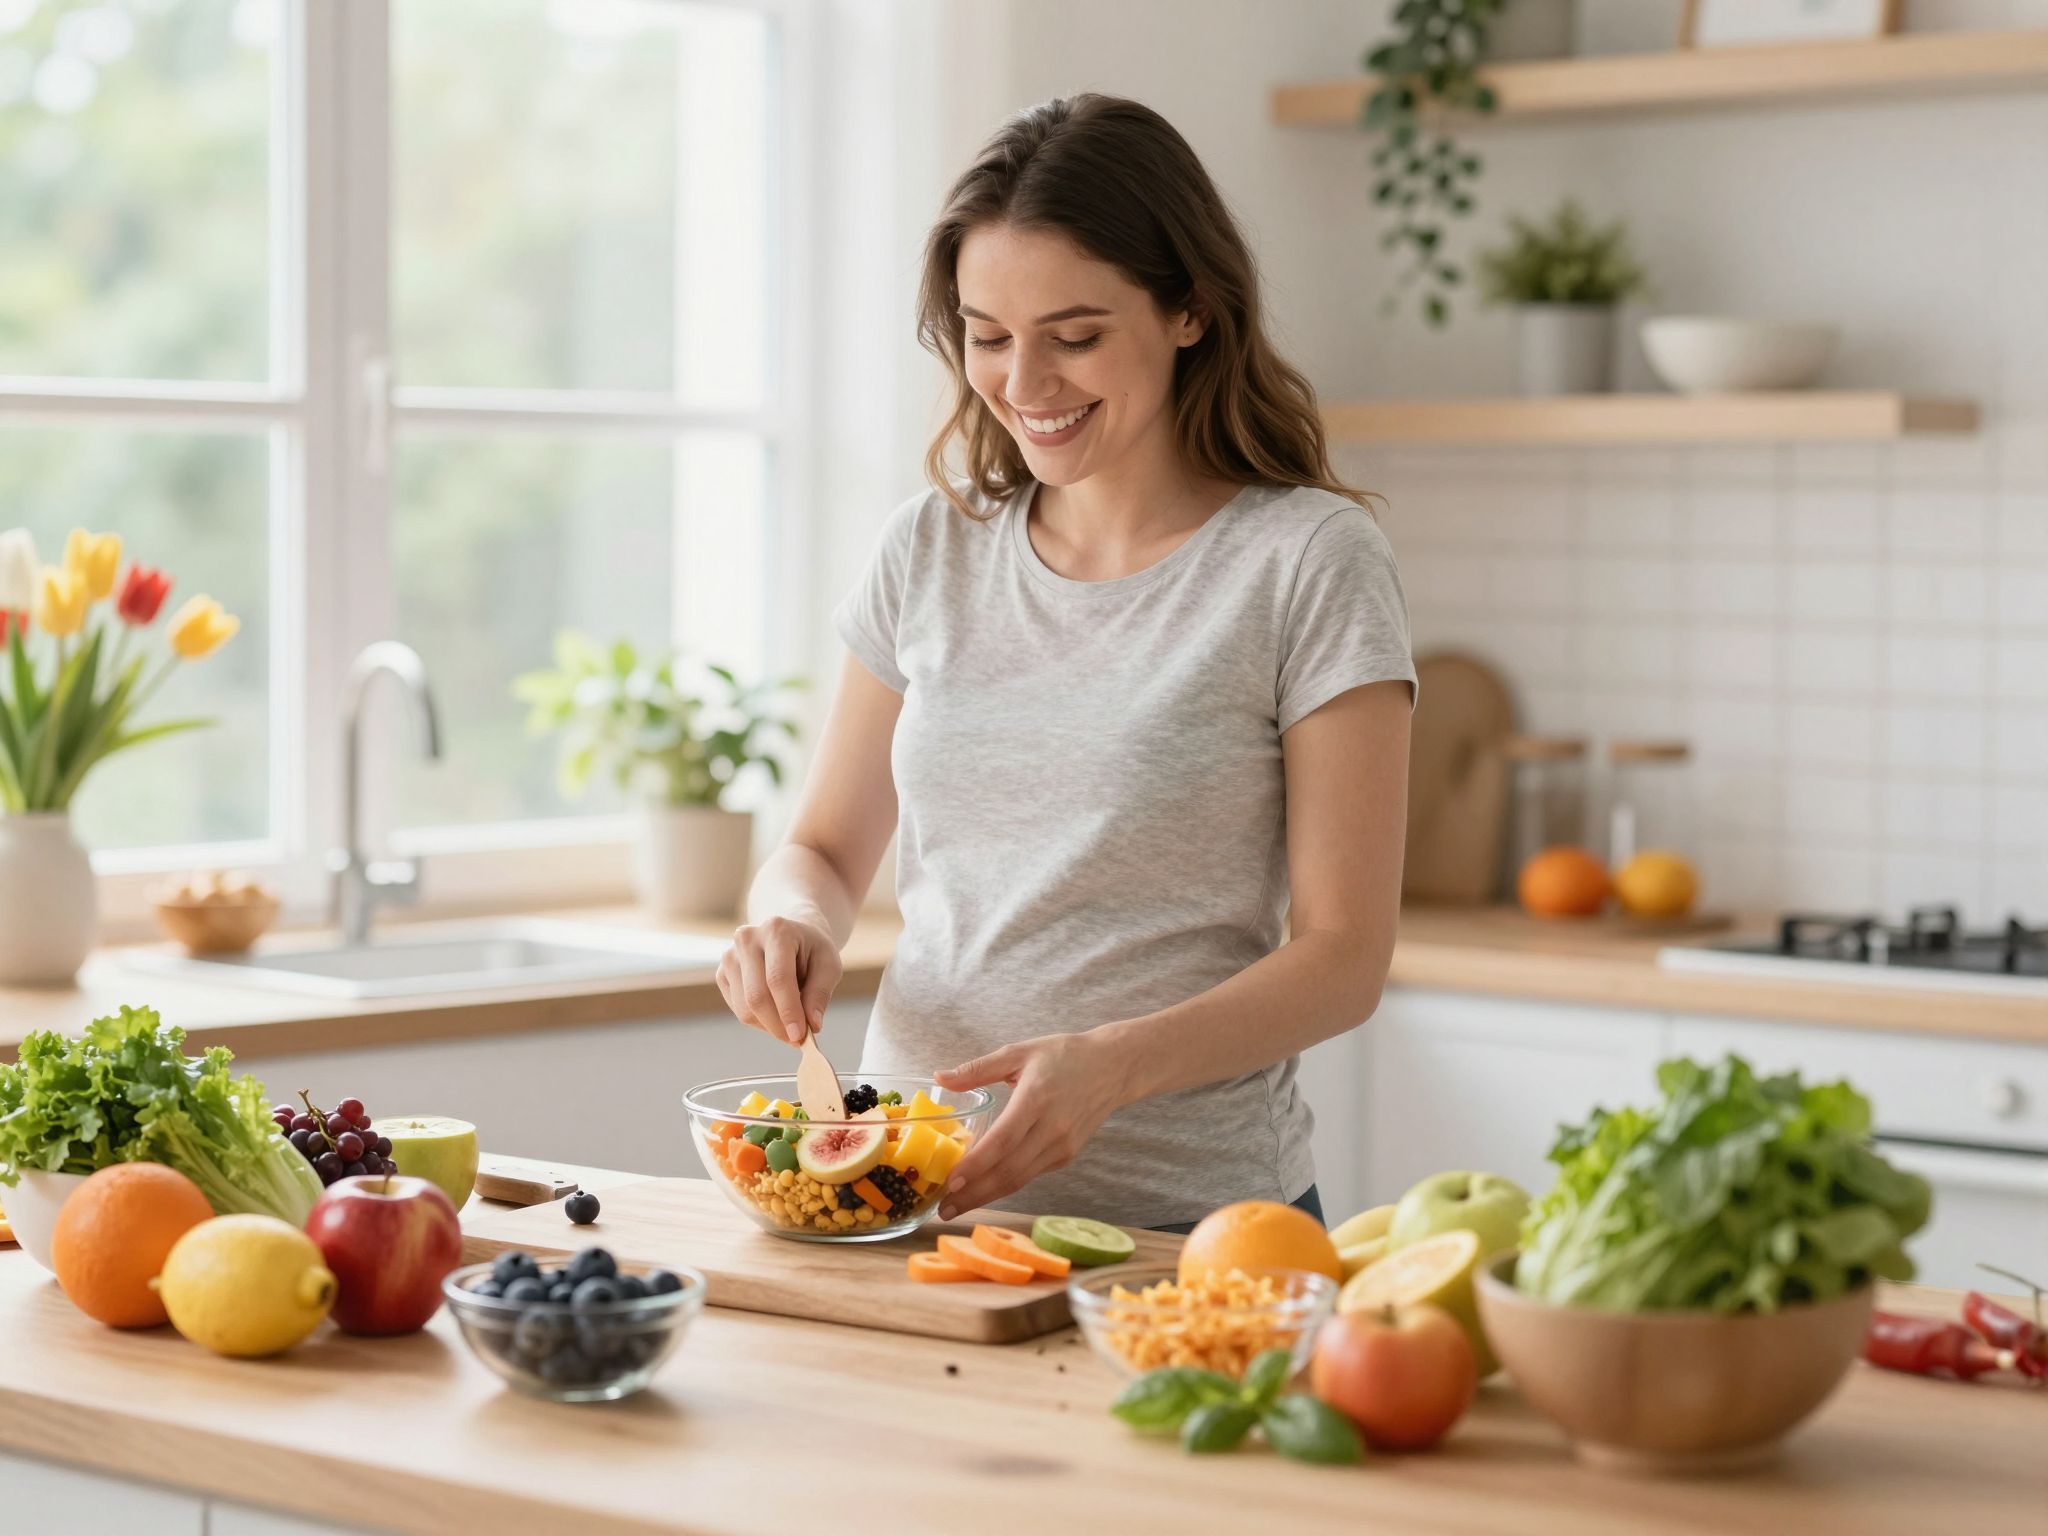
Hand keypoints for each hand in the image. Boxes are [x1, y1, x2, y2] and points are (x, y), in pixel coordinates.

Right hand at [717, 915, 840, 1043]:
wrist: (793, 936)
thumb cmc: (812, 950)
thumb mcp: (829, 965)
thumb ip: (820, 994)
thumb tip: (812, 1025)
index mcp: (777, 930)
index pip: (778, 978)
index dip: (788, 1010)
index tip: (800, 1035)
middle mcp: (747, 939)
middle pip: (756, 995)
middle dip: (777, 1025)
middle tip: (797, 1040)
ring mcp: (730, 956)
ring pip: (744, 1007)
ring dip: (769, 1026)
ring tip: (790, 1024)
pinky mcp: (722, 973)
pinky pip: (737, 1009)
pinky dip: (758, 1021)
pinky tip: (775, 1014)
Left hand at [932, 1030, 1125, 1219]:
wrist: (1114, 1067)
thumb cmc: (1064, 1055)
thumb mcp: (1019, 1052)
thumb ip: (978, 1068)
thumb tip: (940, 1077)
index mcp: (1036, 1099)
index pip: (1003, 1141)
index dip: (976, 1165)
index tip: (950, 1182)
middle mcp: (1052, 1128)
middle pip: (1009, 1170)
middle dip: (974, 1193)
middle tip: (943, 1208)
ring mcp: (1062, 1146)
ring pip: (1020, 1179)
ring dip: (987, 1196)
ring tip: (957, 1205)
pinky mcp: (1067, 1155)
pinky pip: (1031, 1174)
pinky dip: (1005, 1185)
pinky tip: (983, 1189)